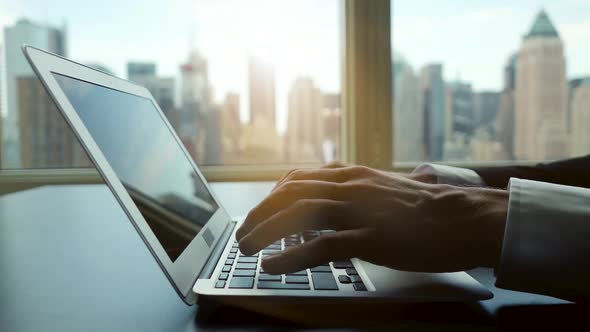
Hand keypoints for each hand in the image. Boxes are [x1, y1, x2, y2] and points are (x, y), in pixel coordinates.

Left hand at [236, 164, 507, 273]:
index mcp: (354, 175)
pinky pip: (322, 245)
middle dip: (260, 213)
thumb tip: (336, 201)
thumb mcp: (386, 190)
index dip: (273, 196)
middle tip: (244, 234)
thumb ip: (358, 192)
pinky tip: (274, 265)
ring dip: (266, 231)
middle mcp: (351, 186)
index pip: (299, 178)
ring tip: (248, 249)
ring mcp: (360, 211)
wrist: (464, 217)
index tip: (262, 211)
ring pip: (299, 214)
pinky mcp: (371, 238)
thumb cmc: (428, 208)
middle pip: (290, 193)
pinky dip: (292, 255)